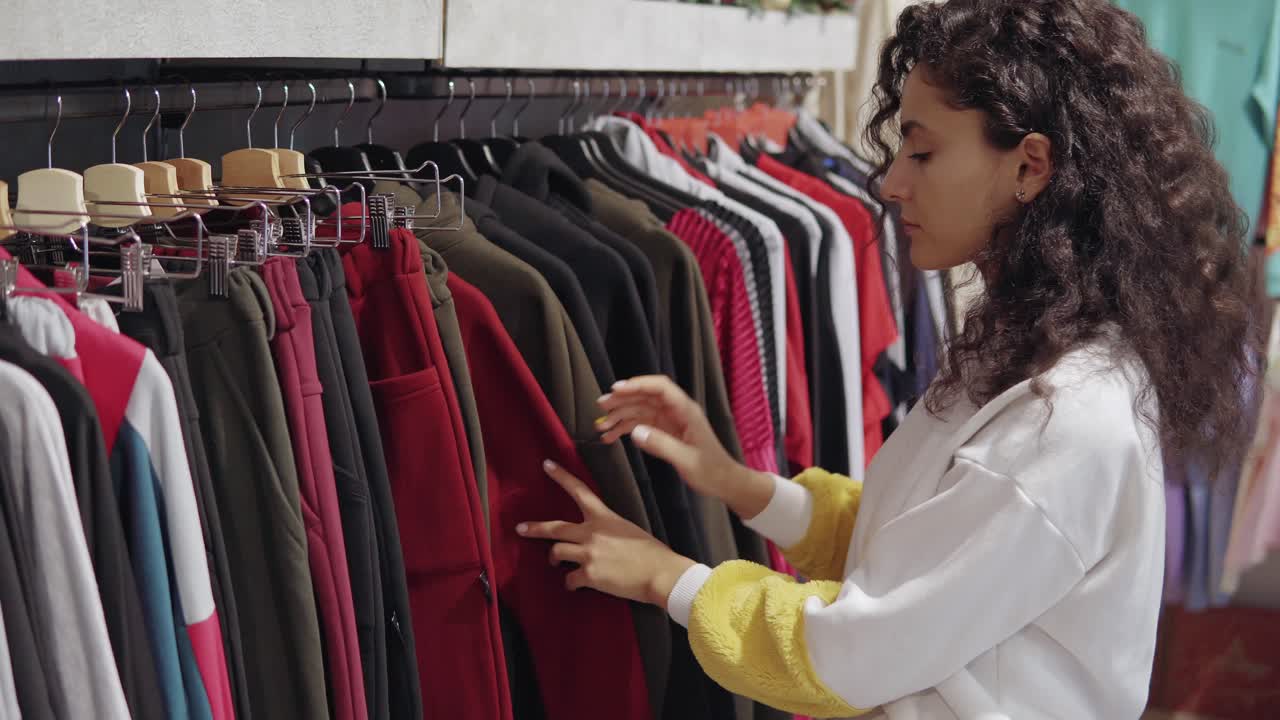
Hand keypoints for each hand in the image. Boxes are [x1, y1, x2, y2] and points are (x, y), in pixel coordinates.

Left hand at [518, 459, 696, 607]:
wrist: (660, 573)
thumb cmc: (651, 552)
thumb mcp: (629, 530)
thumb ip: (609, 531)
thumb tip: (601, 541)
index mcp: (604, 518)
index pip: (579, 491)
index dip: (561, 477)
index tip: (546, 465)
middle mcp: (592, 533)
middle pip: (555, 528)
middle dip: (535, 529)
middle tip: (521, 528)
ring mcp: (588, 554)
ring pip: (557, 553)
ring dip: (555, 559)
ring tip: (555, 563)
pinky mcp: (589, 574)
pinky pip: (570, 579)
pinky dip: (571, 583)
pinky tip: (576, 585)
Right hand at [596, 375, 774, 518]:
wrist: (724, 482)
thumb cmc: (711, 471)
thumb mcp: (687, 460)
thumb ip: (661, 445)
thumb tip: (635, 432)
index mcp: (686, 410)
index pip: (660, 387)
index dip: (638, 384)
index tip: (616, 389)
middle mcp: (676, 411)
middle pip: (646, 396)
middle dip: (622, 399)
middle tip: (601, 406)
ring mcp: (669, 420)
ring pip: (640, 410)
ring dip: (620, 415)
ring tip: (601, 427)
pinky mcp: (664, 431)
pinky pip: (641, 424)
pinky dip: (625, 429)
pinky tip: (611, 437)